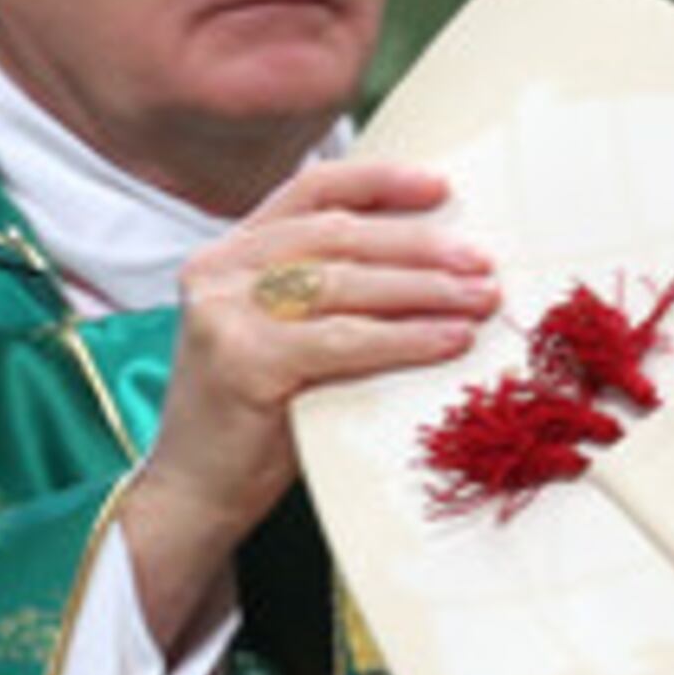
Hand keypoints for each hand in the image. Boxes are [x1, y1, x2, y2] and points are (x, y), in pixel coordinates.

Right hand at [119, 161, 493, 640]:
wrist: (193, 493)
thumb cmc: (250, 420)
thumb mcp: (281, 335)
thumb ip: (323, 292)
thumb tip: (431, 262)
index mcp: (227, 254)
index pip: (309, 192)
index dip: (379, 182)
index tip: (441, 188)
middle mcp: (217, 272)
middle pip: (337, 235)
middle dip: (419, 246)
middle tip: (480, 262)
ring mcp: (223, 313)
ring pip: (345, 283)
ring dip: (424, 290)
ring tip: (479, 299)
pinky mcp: (243, 359)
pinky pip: (344, 339)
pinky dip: (405, 338)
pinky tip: (448, 340)